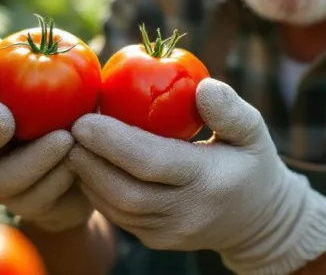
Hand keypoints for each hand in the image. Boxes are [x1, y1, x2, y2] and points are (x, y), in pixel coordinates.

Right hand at [0, 37, 93, 232]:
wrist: (92, 164)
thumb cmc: (74, 107)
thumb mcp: (68, 82)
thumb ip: (45, 62)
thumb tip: (24, 39)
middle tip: (5, 117)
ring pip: (3, 176)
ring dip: (35, 156)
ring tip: (66, 139)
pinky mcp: (24, 207)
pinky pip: (37, 197)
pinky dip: (59, 177)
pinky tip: (79, 164)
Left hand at [67, 78, 325, 274]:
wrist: (258, 222)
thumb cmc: (250, 163)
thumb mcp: (254, 131)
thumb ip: (230, 109)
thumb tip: (203, 86)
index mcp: (209, 181)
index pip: (153, 163)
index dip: (113, 142)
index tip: (84, 118)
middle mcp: (185, 213)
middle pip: (124, 191)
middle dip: (88, 160)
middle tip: (67, 127)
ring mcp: (167, 232)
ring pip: (115, 207)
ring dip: (87, 175)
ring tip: (70, 141)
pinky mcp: (154, 240)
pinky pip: (117, 215)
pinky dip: (96, 188)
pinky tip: (85, 161)